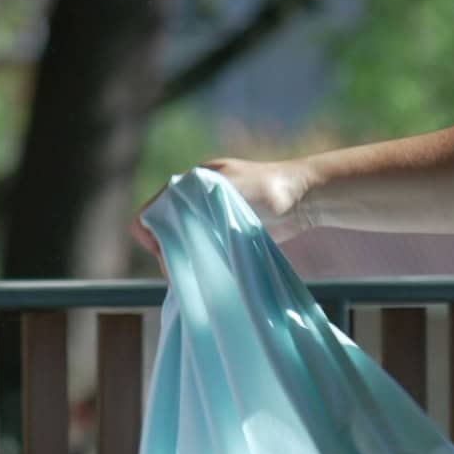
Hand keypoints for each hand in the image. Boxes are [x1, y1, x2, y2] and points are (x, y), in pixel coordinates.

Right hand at [131, 157, 315, 270]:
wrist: (306, 197)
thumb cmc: (267, 190)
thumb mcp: (223, 193)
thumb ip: (192, 208)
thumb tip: (165, 238)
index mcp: (188, 183)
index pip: (148, 214)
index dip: (152, 236)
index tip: (170, 254)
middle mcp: (193, 198)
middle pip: (164, 232)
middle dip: (172, 252)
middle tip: (190, 270)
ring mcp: (209, 214)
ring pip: (183, 242)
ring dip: (189, 257)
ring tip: (206, 269)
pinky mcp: (225, 229)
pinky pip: (202, 247)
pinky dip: (203, 259)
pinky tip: (213, 270)